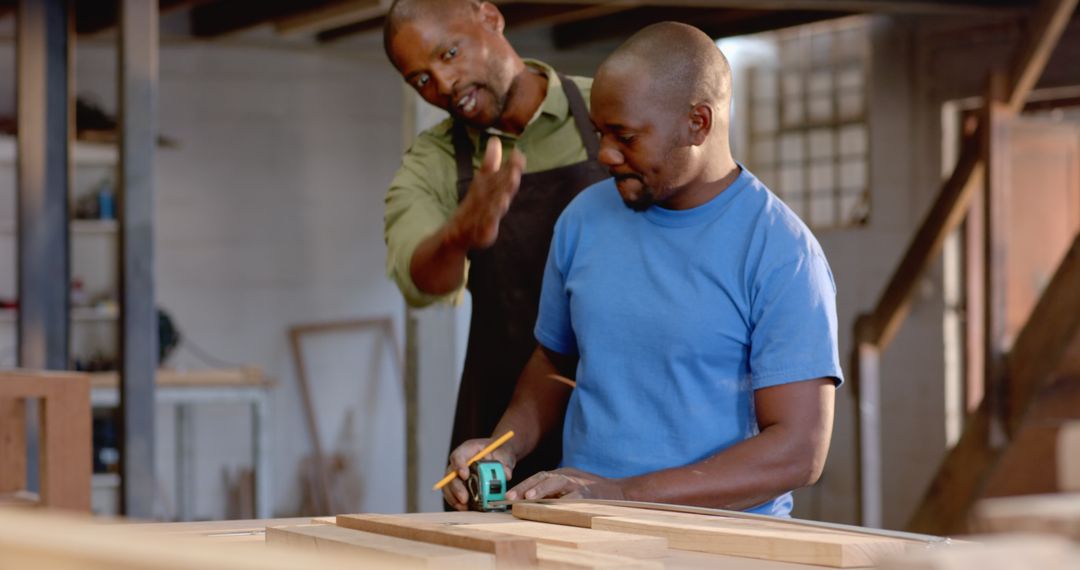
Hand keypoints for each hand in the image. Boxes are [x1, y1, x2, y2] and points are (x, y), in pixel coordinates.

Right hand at [442, 437, 516, 510]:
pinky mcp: (460, 484)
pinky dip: (457, 502)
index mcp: (469, 449)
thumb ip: (504, 463)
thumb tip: (506, 475)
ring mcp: (457, 473)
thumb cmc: (499, 452)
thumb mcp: (504, 454)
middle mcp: (460, 461)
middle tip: (464, 498)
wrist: (499, 455)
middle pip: (450, 474)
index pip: (458, 455)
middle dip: (456, 488)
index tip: (465, 475)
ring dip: (454, 498)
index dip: (459, 465)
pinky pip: (452, 494)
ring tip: (464, 507)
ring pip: (448, 486)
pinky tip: (465, 508)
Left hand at [445, 137, 525, 249]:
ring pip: (497, 207)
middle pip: (504, 190)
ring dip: (502, 201)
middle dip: (510, 181)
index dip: (512, 166)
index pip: (506, 175)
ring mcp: (491, 216)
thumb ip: (491, 162)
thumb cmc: (479, 204)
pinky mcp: (485, 231)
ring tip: (505, 195)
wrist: (462, 231)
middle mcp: (497, 201)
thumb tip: (495, 139)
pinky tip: (492, 217)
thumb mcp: (484, 180)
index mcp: (497, 189)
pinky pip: (488, 225)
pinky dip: (491, 220)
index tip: (517, 154)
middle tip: (516, 170)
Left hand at [505, 467, 624, 500]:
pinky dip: (563, 500)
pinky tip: (553, 507)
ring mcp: (579, 483)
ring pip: (557, 481)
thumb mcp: (570, 489)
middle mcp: (568, 476)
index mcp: (562, 474)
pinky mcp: (589, 493)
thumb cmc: (592, 493)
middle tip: (511, 497)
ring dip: (541, 489)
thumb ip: (553, 492)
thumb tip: (530, 501)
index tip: (508, 496)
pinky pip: (574, 496)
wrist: (620, 491)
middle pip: (543, 476)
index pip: (538, 476)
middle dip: (525, 486)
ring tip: (528, 498)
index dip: (523, 485)